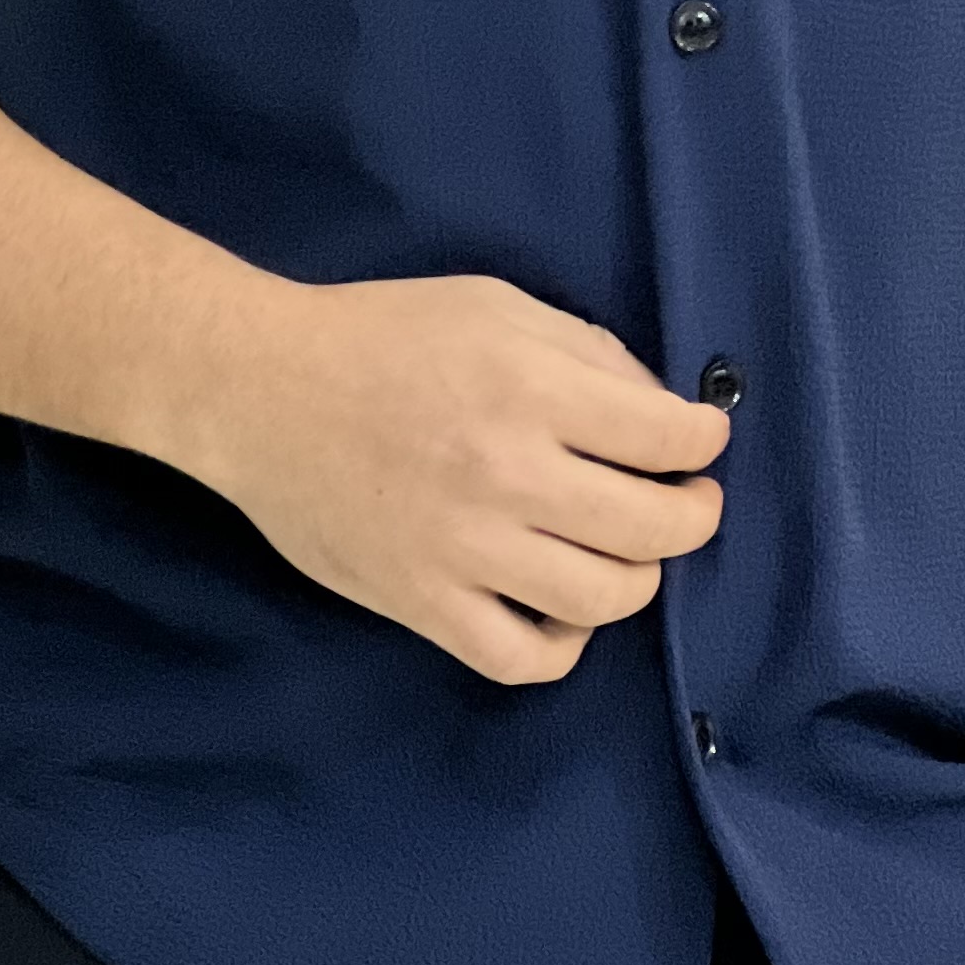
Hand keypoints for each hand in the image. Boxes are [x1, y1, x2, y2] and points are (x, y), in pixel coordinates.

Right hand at [191, 271, 731, 684]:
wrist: (260, 391)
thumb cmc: (382, 334)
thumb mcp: (494, 306)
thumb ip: (585, 351)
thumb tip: (660, 409)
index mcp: (528, 387)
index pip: (664, 435)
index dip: (705, 440)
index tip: (703, 440)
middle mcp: (506, 473)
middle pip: (651, 526)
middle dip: (694, 515)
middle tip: (690, 502)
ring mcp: (464, 550)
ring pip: (602, 598)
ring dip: (640, 578)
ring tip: (629, 552)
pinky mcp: (422, 604)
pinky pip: (522, 659)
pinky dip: (564, 646)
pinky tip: (565, 610)